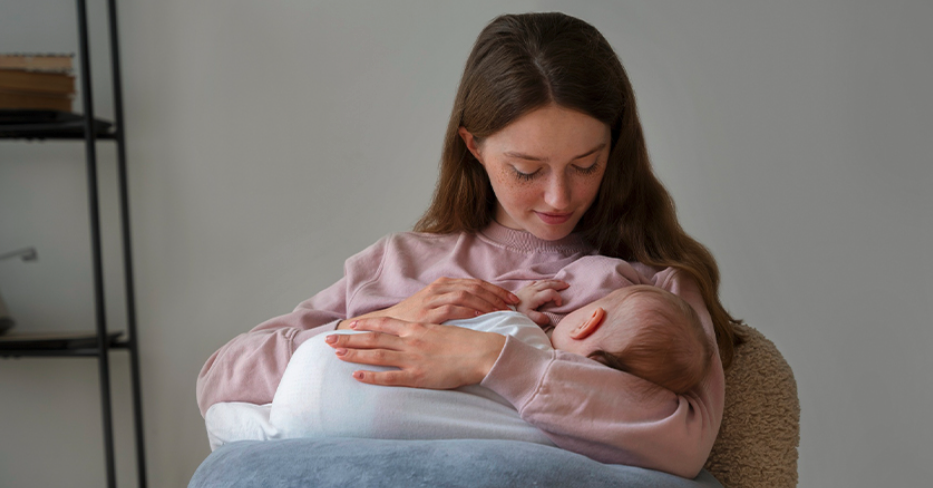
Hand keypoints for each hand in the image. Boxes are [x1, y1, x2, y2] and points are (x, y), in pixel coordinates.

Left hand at [326, 317, 506, 388]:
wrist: (482, 352)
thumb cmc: (468, 341)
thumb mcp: (444, 329)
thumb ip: (428, 331)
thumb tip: (420, 331)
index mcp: (417, 327)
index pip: (385, 324)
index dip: (366, 325)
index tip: (350, 326)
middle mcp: (410, 340)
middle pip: (374, 339)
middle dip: (350, 340)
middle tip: (329, 340)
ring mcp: (412, 358)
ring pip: (376, 356)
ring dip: (355, 355)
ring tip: (337, 355)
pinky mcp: (418, 376)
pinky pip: (390, 377)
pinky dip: (372, 376)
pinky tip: (356, 376)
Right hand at [338, 277, 518, 328]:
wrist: (385, 326)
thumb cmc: (415, 320)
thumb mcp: (436, 307)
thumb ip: (457, 305)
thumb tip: (484, 310)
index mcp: (443, 285)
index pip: (476, 283)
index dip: (497, 290)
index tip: (513, 299)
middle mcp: (438, 289)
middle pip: (474, 288)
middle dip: (496, 296)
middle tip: (512, 306)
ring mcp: (431, 300)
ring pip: (465, 296)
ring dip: (486, 303)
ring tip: (501, 312)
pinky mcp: (426, 314)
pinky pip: (451, 308)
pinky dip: (468, 311)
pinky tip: (481, 316)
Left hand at [515, 279, 568, 325]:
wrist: (505, 307)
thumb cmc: (518, 313)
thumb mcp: (528, 317)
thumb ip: (538, 318)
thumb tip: (548, 319)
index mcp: (535, 297)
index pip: (550, 293)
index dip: (557, 297)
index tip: (559, 304)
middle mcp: (533, 290)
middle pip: (549, 284)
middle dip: (559, 284)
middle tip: (567, 285)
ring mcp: (529, 287)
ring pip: (544, 281)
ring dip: (554, 281)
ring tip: (561, 282)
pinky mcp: (526, 287)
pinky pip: (538, 281)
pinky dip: (545, 281)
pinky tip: (548, 282)